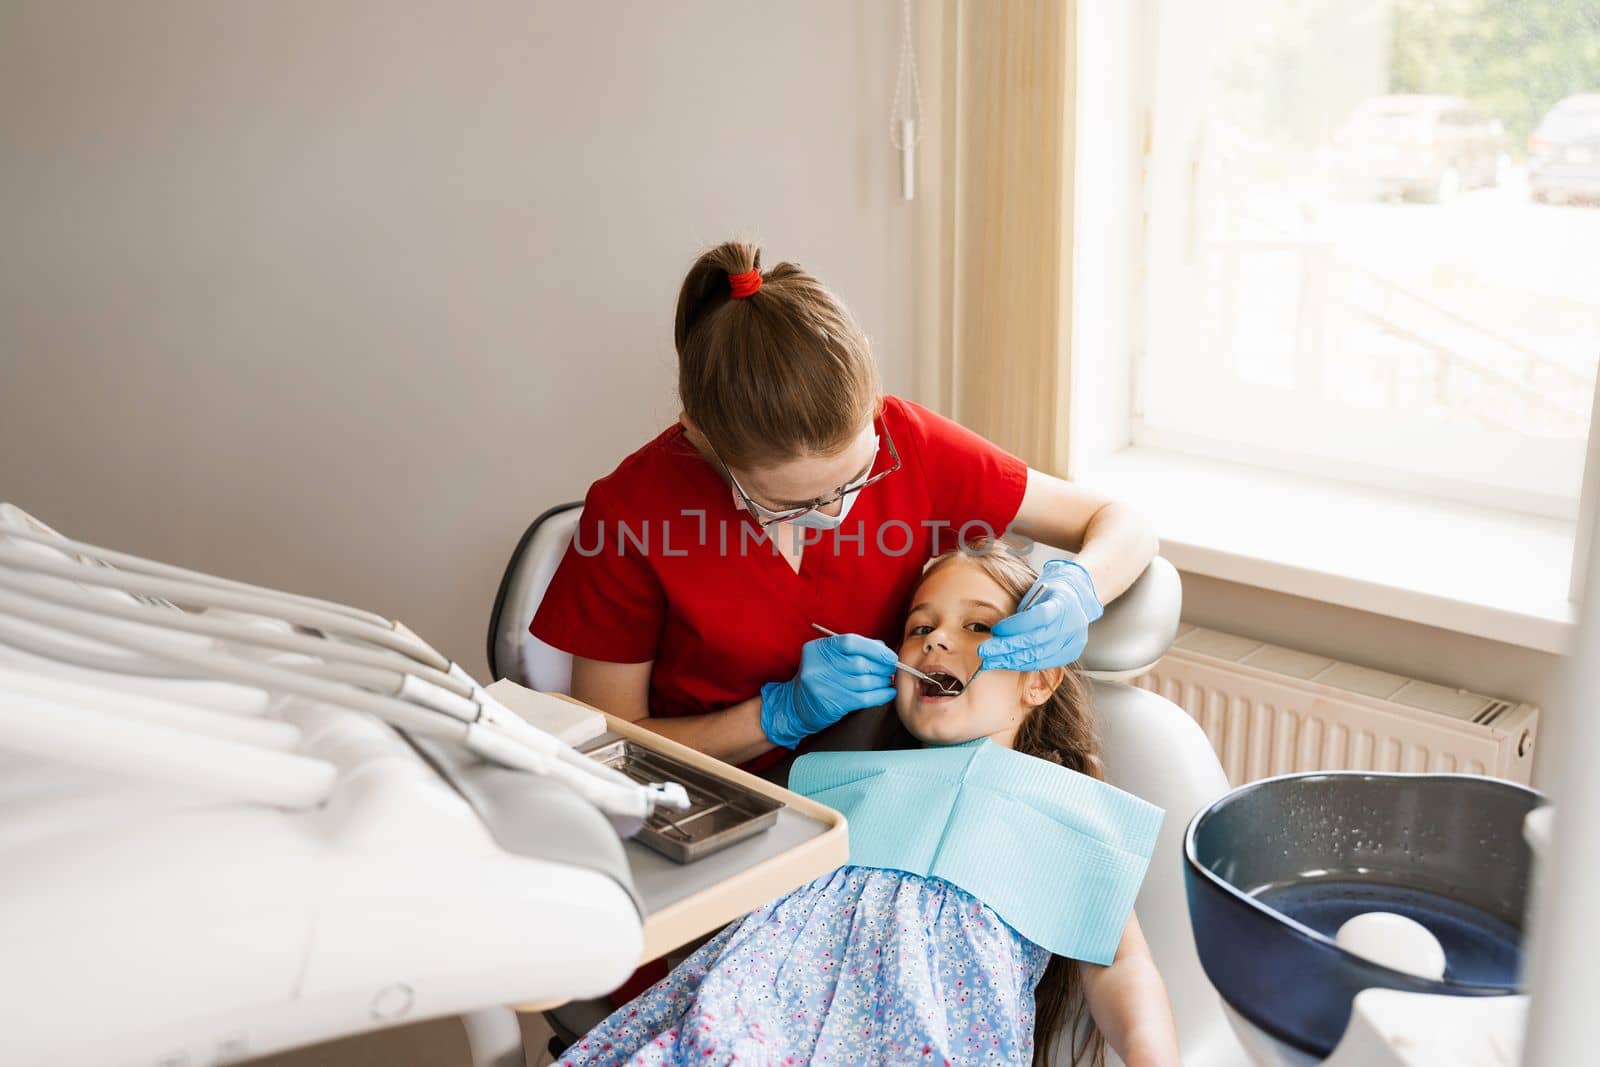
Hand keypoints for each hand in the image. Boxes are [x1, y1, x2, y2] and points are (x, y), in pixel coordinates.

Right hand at [759, 633, 897, 747]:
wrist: (796, 705)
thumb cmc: (820, 678)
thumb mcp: (829, 658)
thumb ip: (854, 650)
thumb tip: (883, 649)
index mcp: (818, 648)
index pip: (851, 642)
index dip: (874, 649)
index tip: (889, 655)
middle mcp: (818, 665)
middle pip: (860, 663)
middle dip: (881, 666)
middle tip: (891, 669)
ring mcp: (823, 685)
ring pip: (864, 681)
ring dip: (882, 681)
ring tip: (888, 680)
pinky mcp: (831, 703)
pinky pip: (864, 698)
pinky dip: (881, 695)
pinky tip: (889, 693)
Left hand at [978, 559, 1102, 671]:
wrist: (1076, 598)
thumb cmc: (1049, 593)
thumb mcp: (1036, 592)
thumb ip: (1022, 611)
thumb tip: (997, 632)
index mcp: (1063, 602)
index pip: (1039, 617)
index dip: (1015, 626)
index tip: (995, 630)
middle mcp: (1071, 623)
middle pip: (1036, 641)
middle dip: (1006, 648)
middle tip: (984, 651)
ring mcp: (1073, 640)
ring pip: (1039, 656)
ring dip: (1011, 660)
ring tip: (991, 661)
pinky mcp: (1071, 653)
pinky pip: (1044, 663)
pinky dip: (1023, 664)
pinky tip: (1007, 663)